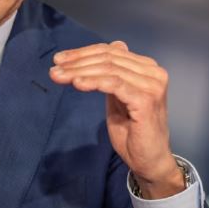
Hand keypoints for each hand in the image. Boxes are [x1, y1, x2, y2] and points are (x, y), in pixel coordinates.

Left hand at [49, 41, 183, 198]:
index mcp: (148, 69)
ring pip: (109, 69)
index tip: (60, 59)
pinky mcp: (146, 100)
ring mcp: (152, 86)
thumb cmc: (133, 132)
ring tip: (59, 76)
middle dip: (78, 62)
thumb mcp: (118, 97)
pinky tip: (77, 83)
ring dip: (80, 71)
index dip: (83, 53)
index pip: (111, 51)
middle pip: (109, 58)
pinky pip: (114, 84)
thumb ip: (114, 75)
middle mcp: (153, 73)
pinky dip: (93, 82)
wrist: (149, 162)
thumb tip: (114, 45)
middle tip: (55, 68)